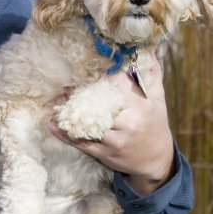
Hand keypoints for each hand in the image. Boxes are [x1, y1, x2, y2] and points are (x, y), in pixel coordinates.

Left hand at [49, 53, 174, 195]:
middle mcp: (128, 123)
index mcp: (140, 106)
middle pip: (97, 104)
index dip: (100, 76)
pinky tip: (54, 125)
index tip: (87, 70)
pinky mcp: (105, 153)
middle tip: (66, 87)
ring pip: (87, 124)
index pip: (115, 85)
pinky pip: (81, 143)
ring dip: (69, 113)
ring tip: (58, 102)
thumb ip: (152, 76)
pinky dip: (66, 135)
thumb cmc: (155, 125)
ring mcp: (115, 140)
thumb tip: (147, 52)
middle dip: (80, 94)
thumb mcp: (158, 100)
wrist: (156, 161)